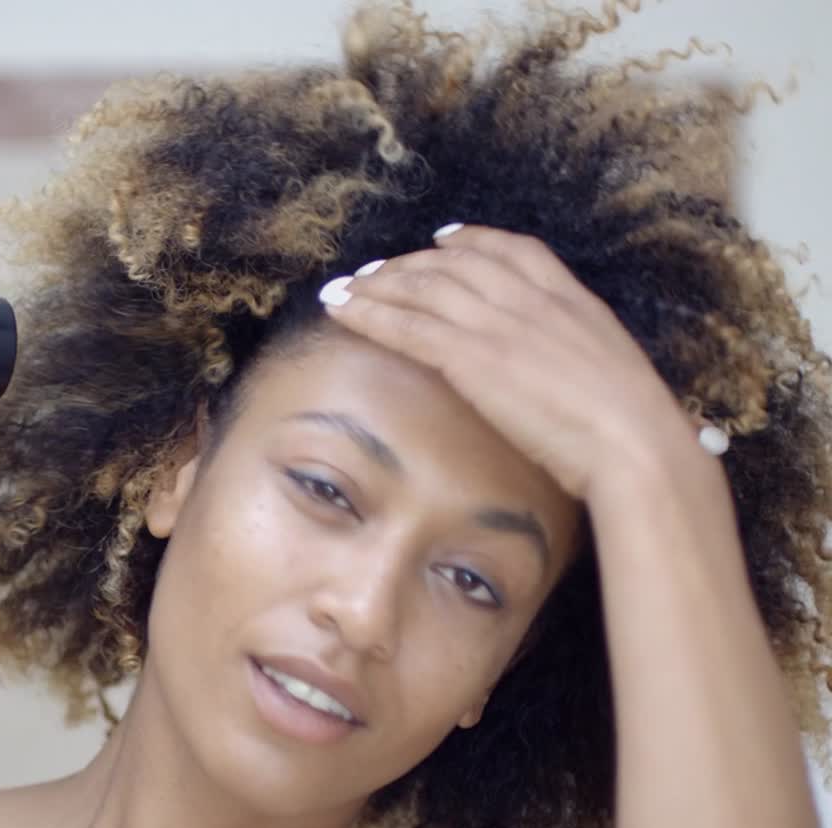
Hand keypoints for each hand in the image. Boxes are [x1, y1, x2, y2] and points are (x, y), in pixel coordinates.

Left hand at [319, 224, 704, 500]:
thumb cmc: (632, 428)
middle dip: (409, 265)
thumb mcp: (613, 376)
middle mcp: (529, 300)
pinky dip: (368, 314)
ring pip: (423, 289)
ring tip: (343, 288)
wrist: (633, 441)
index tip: (443, 240)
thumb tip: (567, 377)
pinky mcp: (471, 357)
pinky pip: (407, 326)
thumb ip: (579, 361)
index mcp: (570, 299)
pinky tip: (341, 308)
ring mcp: (498, 324)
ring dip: (376, 285)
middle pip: (455, 265)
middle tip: (374, 271)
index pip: (512, 251)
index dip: (471, 242)